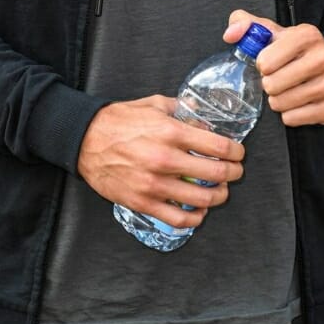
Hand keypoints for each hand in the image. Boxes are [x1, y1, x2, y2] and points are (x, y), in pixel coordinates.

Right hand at [77, 95, 245, 228]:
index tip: (238, 153)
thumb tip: (204, 119)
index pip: (218, 146)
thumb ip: (182, 110)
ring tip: (221, 191)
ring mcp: (155, 184)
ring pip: (202, 199)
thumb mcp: (154, 104)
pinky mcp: (143, 202)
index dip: (236, 151)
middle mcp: (165, 159)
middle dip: (233, 173)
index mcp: (171, 132)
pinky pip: (178, 219)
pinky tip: (200, 211)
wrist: (85, 140)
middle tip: (235, 171)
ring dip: (219, 196)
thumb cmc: (119, 120)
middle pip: (216, 174)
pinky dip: (195, 218)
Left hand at [224, 10, 323, 126]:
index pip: (266, 61)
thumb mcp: (271, 31)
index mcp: (307, 35)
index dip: (261, 64)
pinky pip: (293, 119)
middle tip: (276, 79)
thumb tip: (229, 35)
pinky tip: (296, 102)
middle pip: (273, 84)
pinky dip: (289, 114)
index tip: (269, 62)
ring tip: (285, 90)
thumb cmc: (294, 49)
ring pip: (282, 103)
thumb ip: (244, 24)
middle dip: (268, 84)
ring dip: (277, 100)